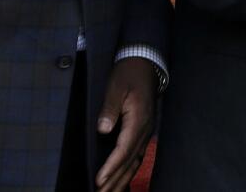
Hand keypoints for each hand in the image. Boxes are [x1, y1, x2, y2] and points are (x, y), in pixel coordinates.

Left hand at [94, 57, 158, 190]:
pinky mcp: (144, 131)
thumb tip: (103, 130)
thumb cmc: (128, 74)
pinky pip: (137, 155)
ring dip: (122, 179)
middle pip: (130, 161)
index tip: (99, 180)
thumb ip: (110, 109)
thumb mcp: (116, 87)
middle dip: (115, 180)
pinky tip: (122, 178)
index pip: (123, 149)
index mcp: (138, 119)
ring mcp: (146, 131)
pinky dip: (129, 169)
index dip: (111, 167)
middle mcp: (145, 129)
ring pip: (135, 161)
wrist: (145, 64)